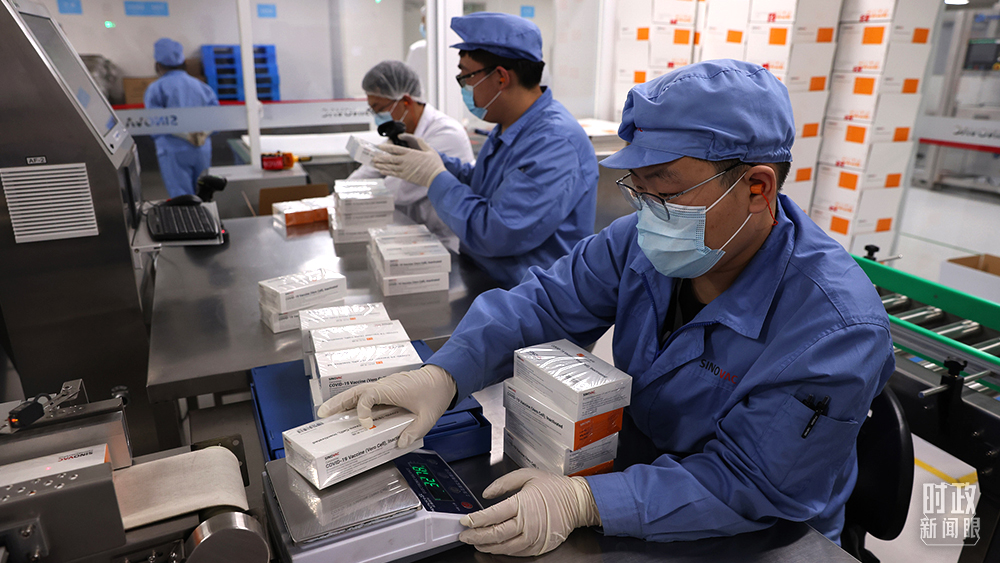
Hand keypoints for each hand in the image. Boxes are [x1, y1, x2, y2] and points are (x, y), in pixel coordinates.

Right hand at [315, 365, 456, 447]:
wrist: (443, 378)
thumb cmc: (435, 393)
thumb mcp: (428, 416)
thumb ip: (414, 431)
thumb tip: (400, 444)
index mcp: (392, 389)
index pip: (367, 396)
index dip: (362, 410)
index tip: (366, 424)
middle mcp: (384, 385)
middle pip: (355, 391)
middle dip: (338, 402)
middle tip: (322, 414)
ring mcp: (384, 386)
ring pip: (358, 392)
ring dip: (343, 401)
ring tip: (327, 413)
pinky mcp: (387, 390)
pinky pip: (366, 395)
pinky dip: (354, 402)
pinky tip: (349, 413)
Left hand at [371, 133, 446, 187]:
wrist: (436, 178)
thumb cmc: (434, 164)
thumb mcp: (430, 150)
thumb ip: (421, 143)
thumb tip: (415, 138)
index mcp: (410, 154)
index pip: (395, 150)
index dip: (385, 148)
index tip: (379, 147)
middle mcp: (405, 162)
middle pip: (389, 159)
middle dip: (380, 157)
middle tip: (373, 156)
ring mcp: (404, 170)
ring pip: (390, 167)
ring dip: (381, 165)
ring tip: (374, 164)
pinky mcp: (405, 177)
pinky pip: (393, 174)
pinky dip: (386, 172)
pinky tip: (381, 171)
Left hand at [458, 469, 600, 555]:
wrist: (577, 502)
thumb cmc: (554, 488)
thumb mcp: (528, 475)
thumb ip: (504, 482)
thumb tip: (487, 493)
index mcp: (522, 503)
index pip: (492, 515)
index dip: (476, 520)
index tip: (465, 520)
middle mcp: (527, 523)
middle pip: (495, 534)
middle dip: (476, 535)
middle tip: (465, 535)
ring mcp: (533, 537)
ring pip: (504, 546)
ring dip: (487, 546)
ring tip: (476, 542)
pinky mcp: (538, 546)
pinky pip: (516, 552)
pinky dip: (502, 550)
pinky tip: (494, 547)